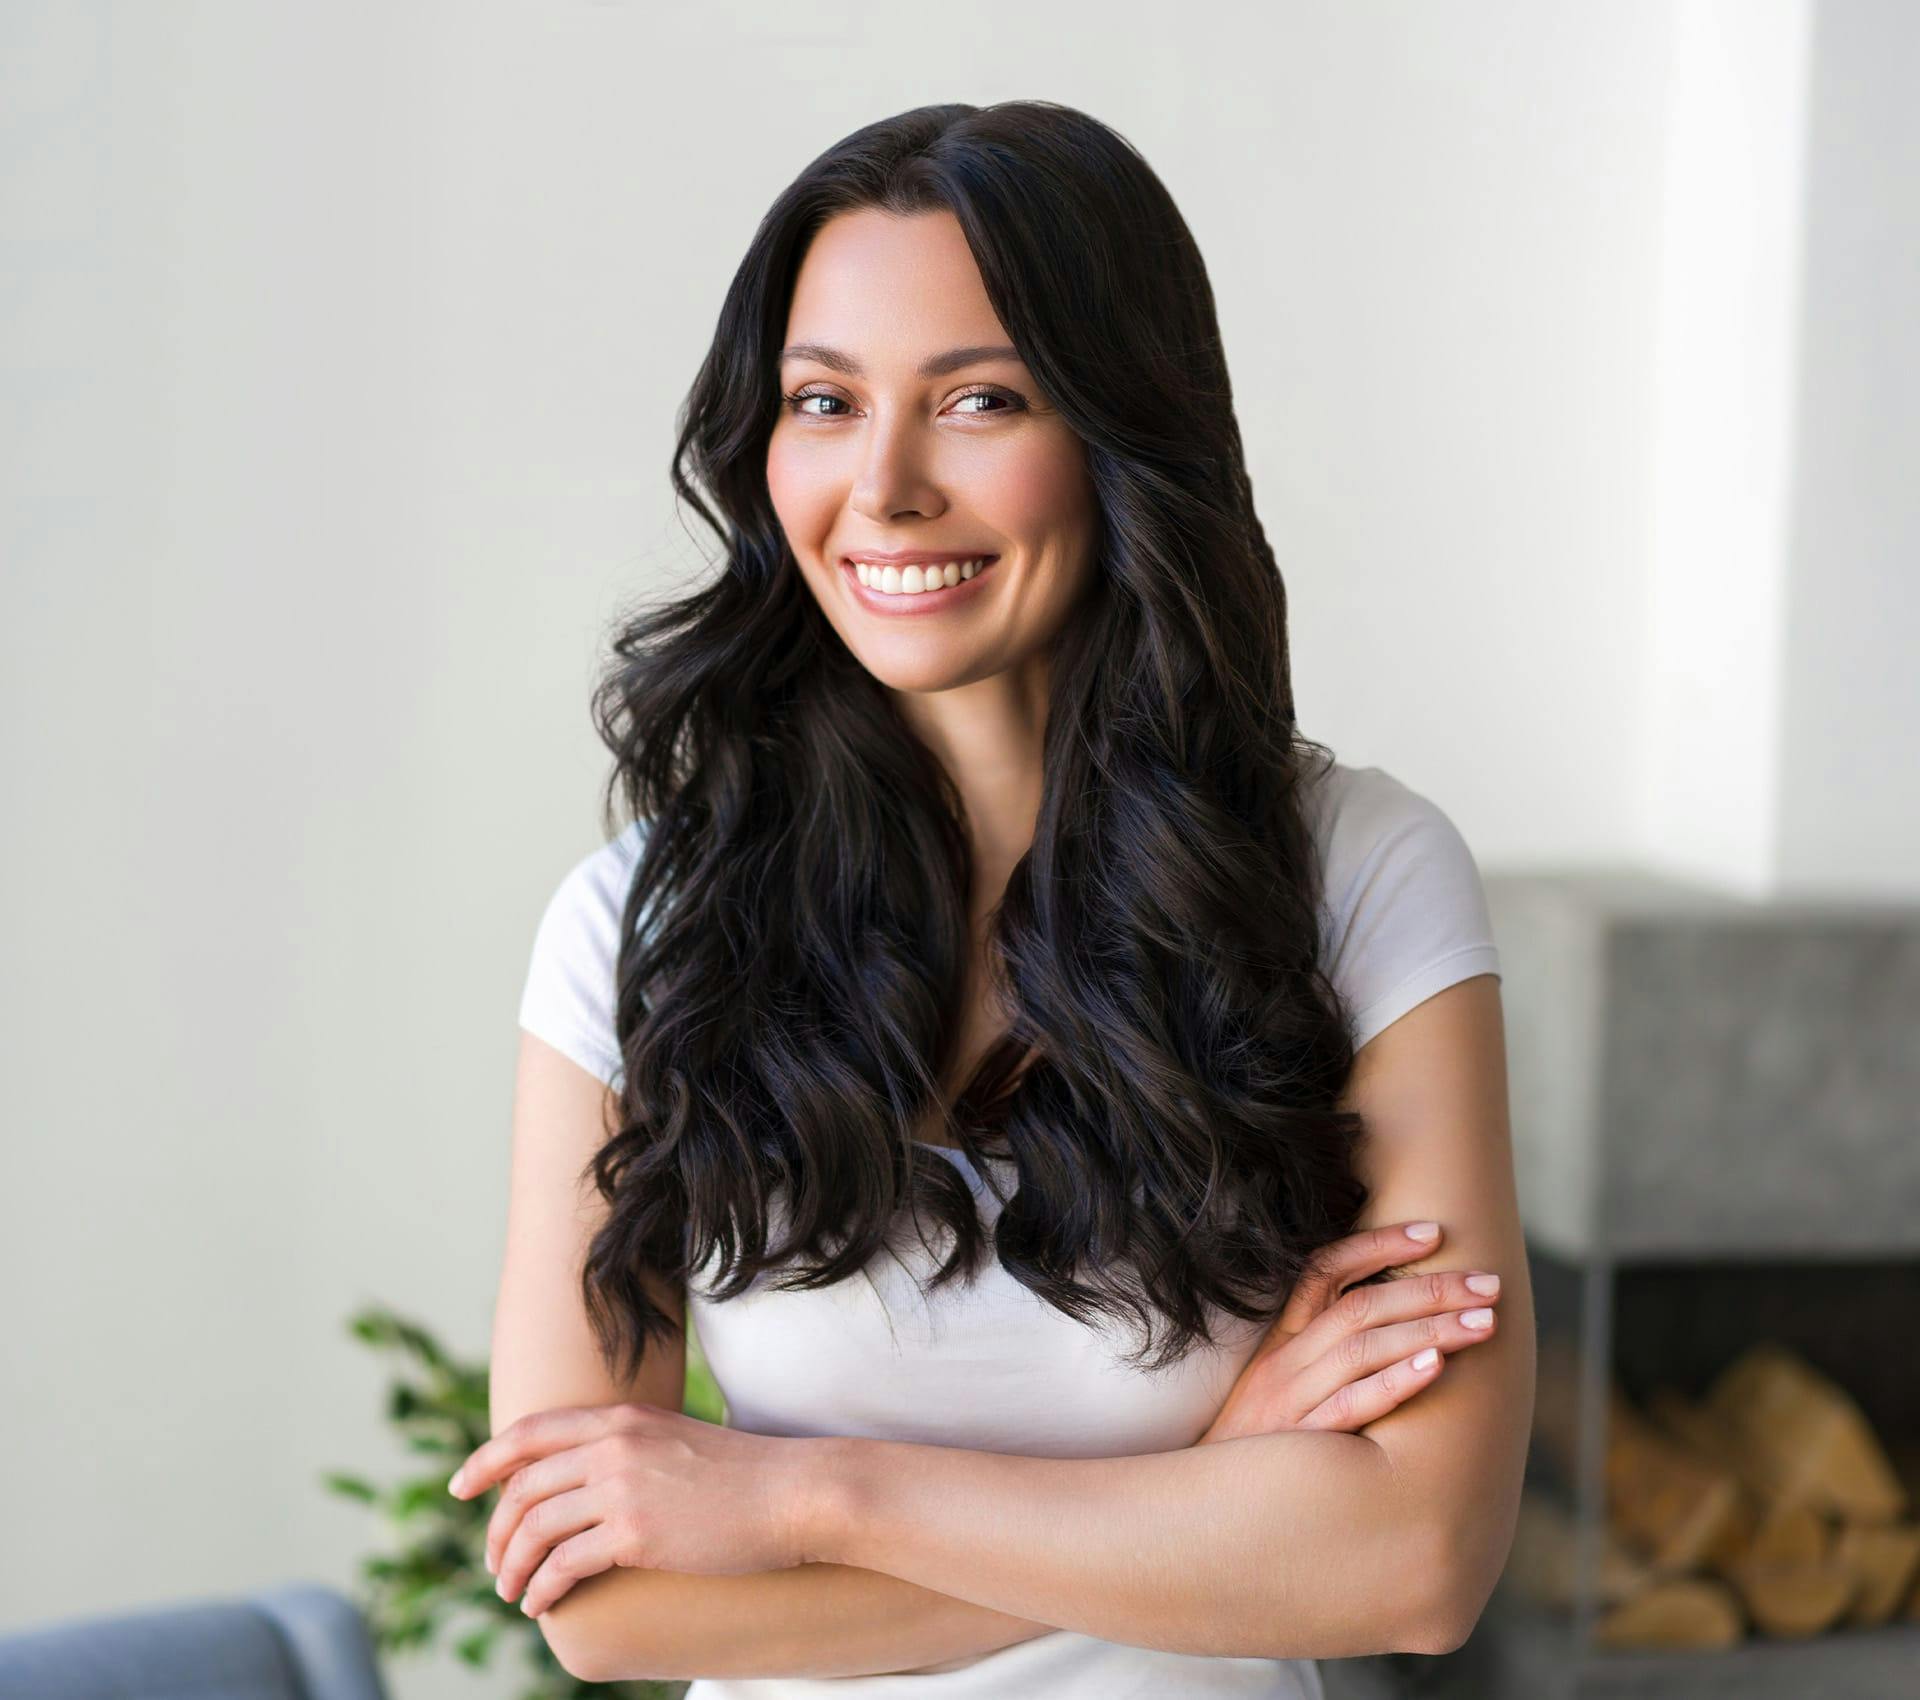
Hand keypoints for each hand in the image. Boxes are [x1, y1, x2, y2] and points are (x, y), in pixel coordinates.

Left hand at [446, 1402, 817, 1616]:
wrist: (791, 1492)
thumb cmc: (742, 1474)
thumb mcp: (674, 1441)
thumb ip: (630, 1449)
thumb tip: (591, 1479)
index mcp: (620, 1417)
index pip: (528, 1432)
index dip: (485, 1460)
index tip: (460, 1487)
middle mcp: (613, 1445)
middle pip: (522, 1486)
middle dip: (495, 1529)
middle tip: (493, 1562)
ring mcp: (622, 1488)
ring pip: (534, 1528)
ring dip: (511, 1566)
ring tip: (512, 1592)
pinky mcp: (636, 1533)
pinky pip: (563, 1564)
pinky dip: (541, 1588)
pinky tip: (541, 1604)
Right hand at [1197, 1221, 1501, 1444]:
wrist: (1206, 1510)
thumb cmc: (1255, 1451)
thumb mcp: (1276, 1389)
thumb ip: (1320, 1356)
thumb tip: (1394, 1327)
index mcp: (1281, 1341)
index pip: (1325, 1270)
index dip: (1377, 1244)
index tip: (1433, 1233)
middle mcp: (1285, 1361)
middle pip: (1361, 1305)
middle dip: (1430, 1289)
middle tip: (1488, 1283)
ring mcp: (1291, 1400)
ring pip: (1363, 1347)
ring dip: (1429, 1329)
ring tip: (1483, 1322)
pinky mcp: (1301, 1443)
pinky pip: (1352, 1403)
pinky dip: (1395, 1381)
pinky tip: (1436, 1366)